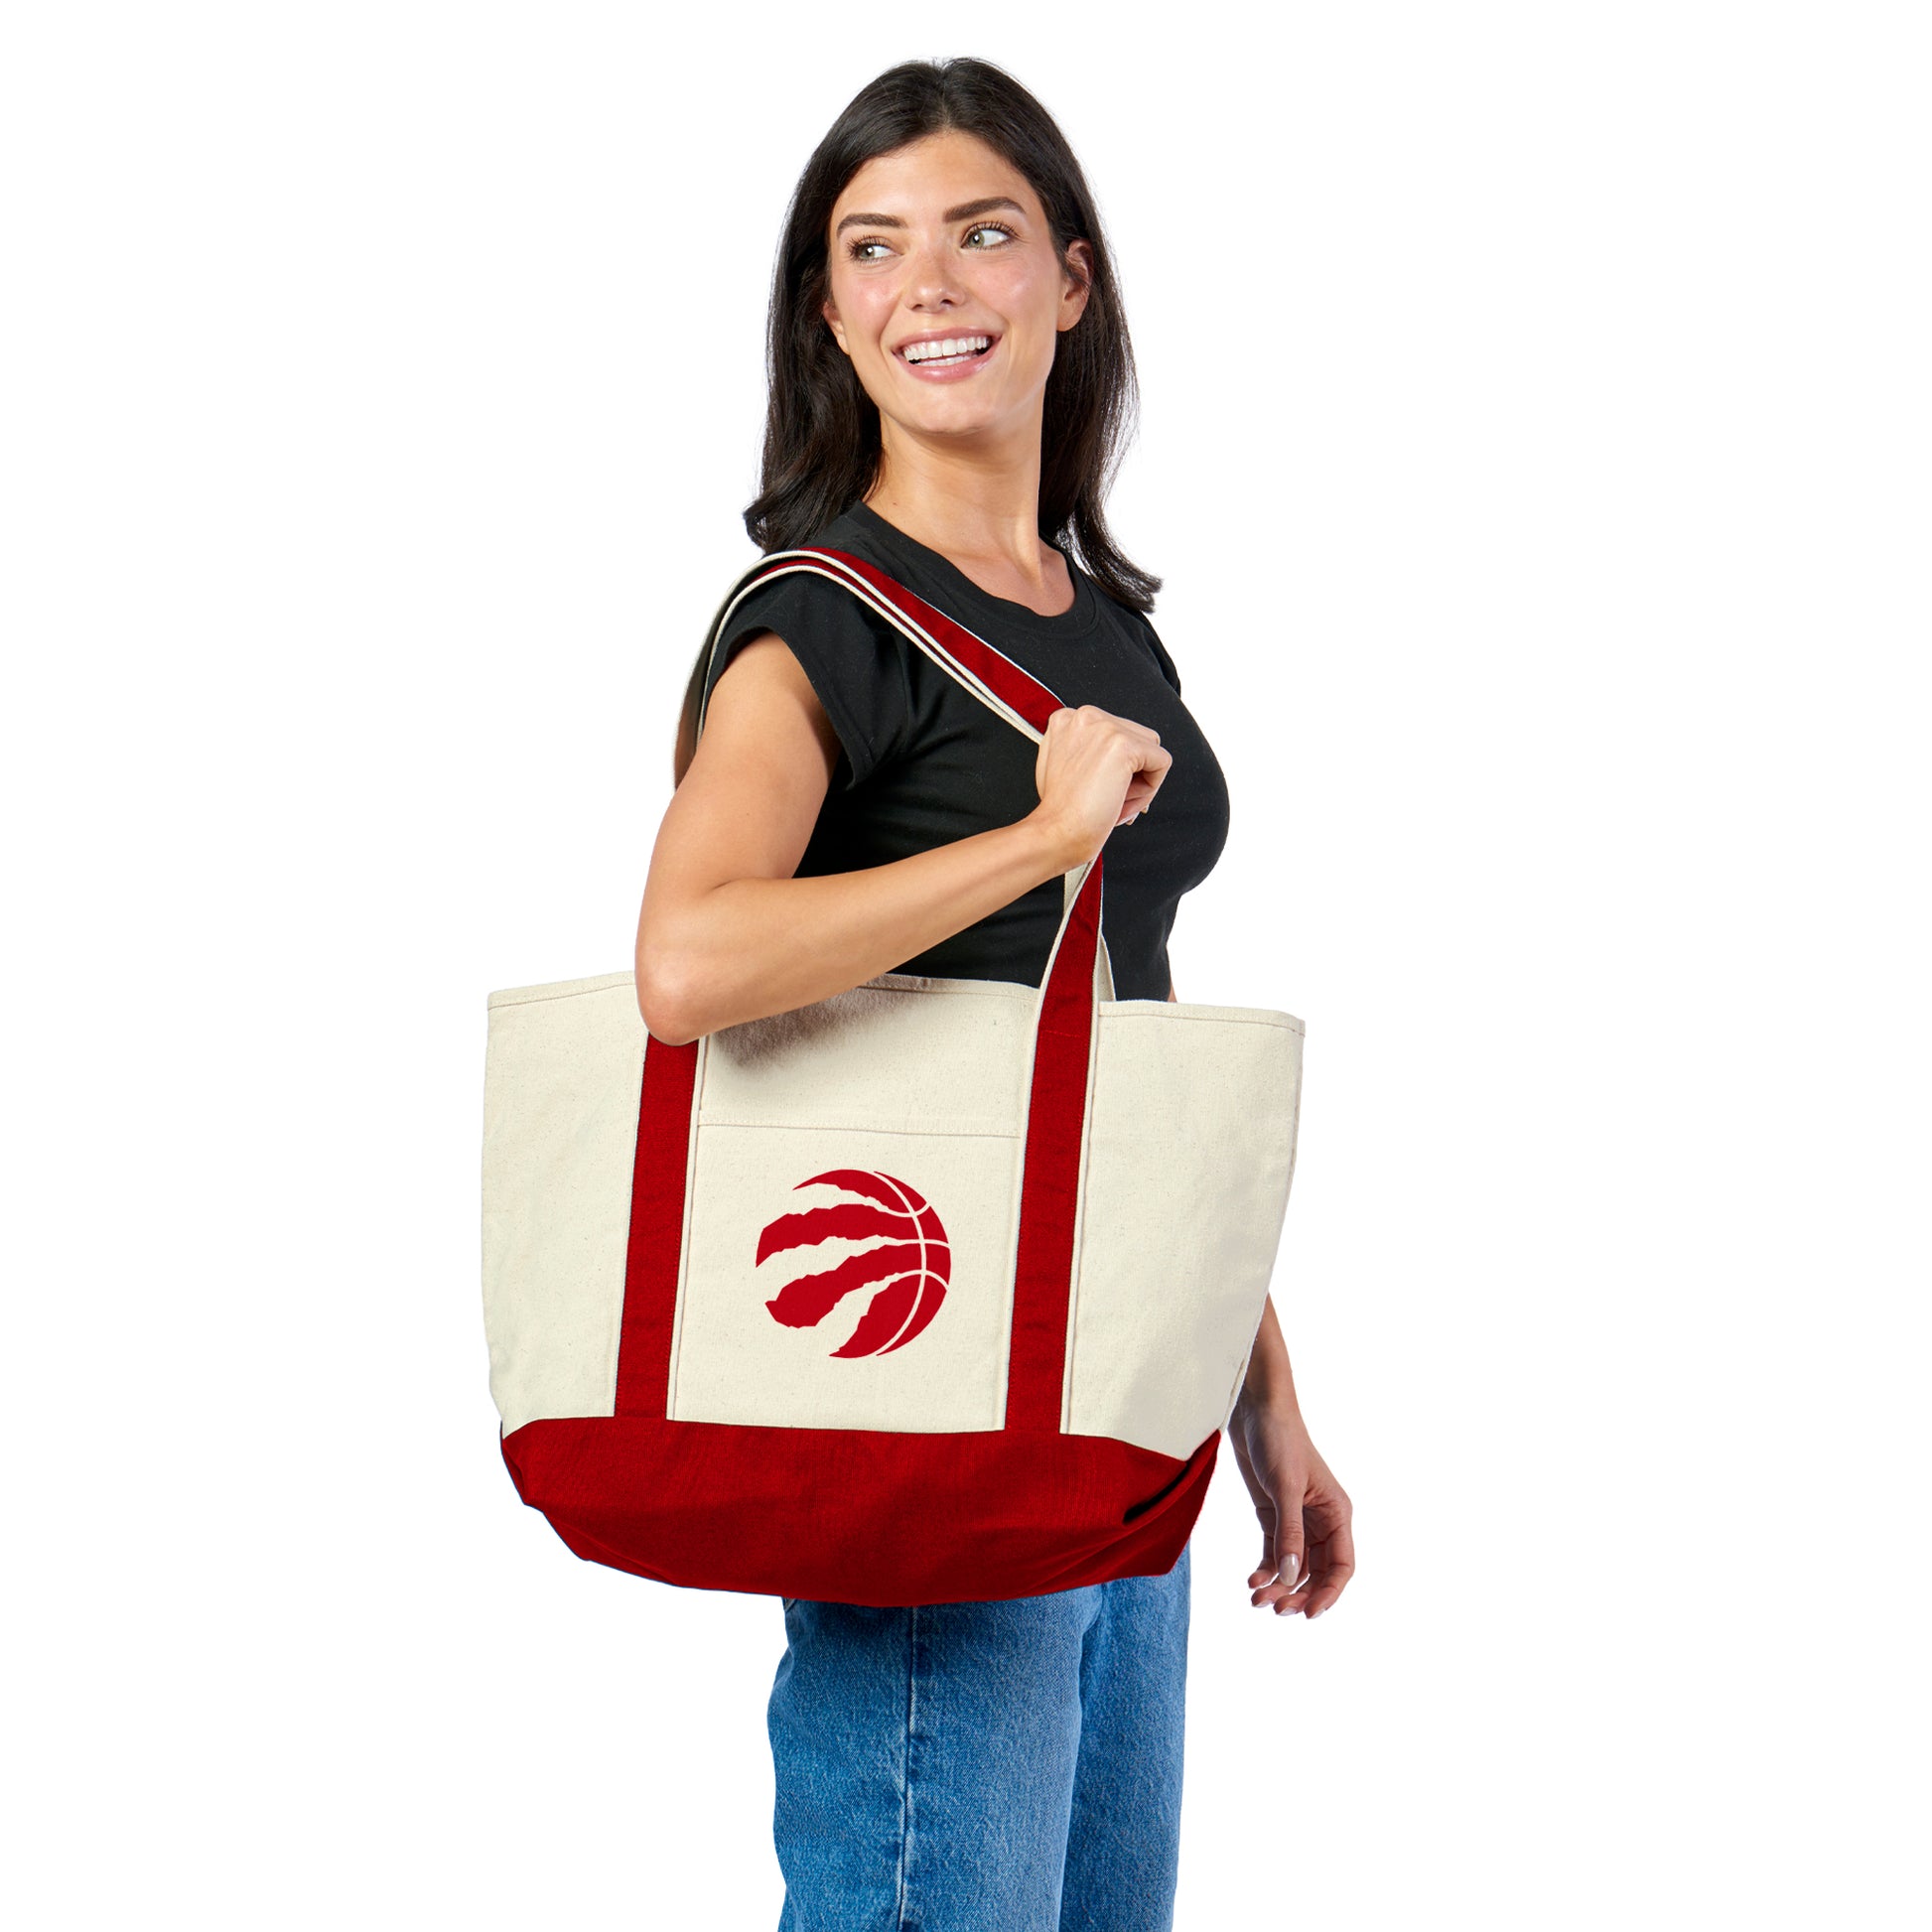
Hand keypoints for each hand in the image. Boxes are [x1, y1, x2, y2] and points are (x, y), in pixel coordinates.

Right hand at [1030, 703, 1171, 867]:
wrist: (1055, 832)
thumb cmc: (1060, 811)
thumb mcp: (1064, 767)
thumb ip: (1086, 751)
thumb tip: (1117, 757)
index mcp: (1068, 719)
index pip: (1116, 734)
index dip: (1116, 768)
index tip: (1102, 790)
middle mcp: (1085, 717)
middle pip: (1136, 739)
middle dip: (1130, 775)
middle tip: (1109, 800)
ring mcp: (1105, 728)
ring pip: (1151, 750)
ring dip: (1140, 782)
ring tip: (1114, 802)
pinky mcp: (1124, 745)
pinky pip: (1162, 763)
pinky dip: (1151, 789)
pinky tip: (1122, 802)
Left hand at [1226, 1394, 1355, 1619]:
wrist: (1255, 1411)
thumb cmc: (1279, 1441)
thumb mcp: (1284, 1487)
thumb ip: (1289, 1533)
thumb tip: (1291, 1577)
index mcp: (1336, 1513)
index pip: (1342, 1565)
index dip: (1329, 1593)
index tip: (1309, 1614)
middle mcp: (1322, 1521)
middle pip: (1317, 1571)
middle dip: (1299, 1593)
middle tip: (1275, 1609)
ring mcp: (1297, 1519)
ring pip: (1294, 1566)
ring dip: (1279, 1585)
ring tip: (1256, 1598)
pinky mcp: (1274, 1515)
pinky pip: (1275, 1552)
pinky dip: (1266, 1568)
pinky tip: (1252, 1579)